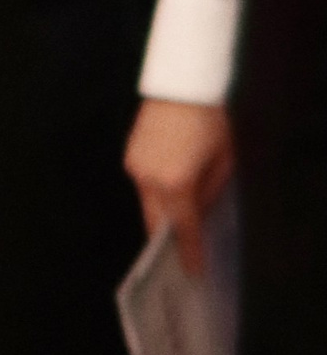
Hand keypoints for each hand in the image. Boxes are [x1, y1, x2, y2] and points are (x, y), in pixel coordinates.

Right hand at [126, 97, 233, 274]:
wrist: (182, 83)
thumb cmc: (210, 120)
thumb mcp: (223, 160)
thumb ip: (210, 192)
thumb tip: (200, 212)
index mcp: (175, 182)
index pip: (183, 227)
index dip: (189, 251)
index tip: (192, 271)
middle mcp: (149, 178)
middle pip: (156, 221)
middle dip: (168, 239)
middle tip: (179, 256)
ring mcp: (135, 167)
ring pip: (148, 203)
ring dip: (163, 213)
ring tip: (178, 224)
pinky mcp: (130, 155)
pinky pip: (143, 184)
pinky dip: (156, 193)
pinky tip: (170, 193)